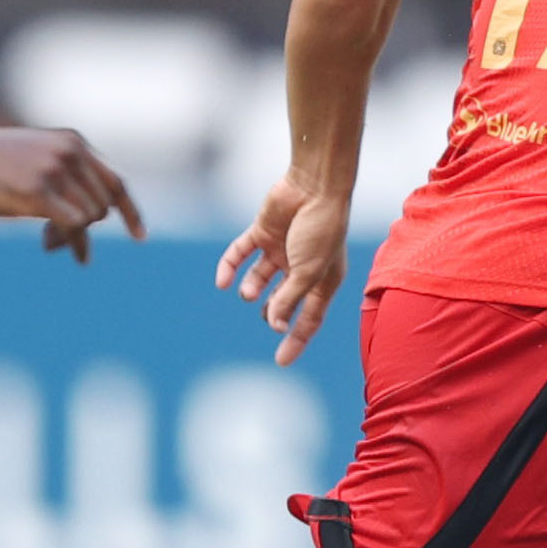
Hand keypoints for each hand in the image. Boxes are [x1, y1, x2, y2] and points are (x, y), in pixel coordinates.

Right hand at [0, 125, 142, 262]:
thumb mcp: (32, 162)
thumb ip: (63, 180)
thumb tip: (86, 225)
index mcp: (72, 141)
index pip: (116, 181)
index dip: (130, 210)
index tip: (139, 236)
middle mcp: (71, 152)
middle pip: (103, 206)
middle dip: (85, 228)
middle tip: (51, 242)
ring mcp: (57, 170)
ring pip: (91, 218)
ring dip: (73, 237)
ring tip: (46, 240)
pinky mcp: (41, 192)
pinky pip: (75, 227)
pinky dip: (75, 245)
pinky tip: (67, 253)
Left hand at [215, 171, 352, 365]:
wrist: (314, 186)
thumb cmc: (320, 230)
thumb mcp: (307, 272)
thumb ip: (290, 299)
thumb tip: (276, 325)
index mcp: (324, 280)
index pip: (310, 317)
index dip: (297, 339)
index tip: (281, 361)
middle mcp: (302, 267)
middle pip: (284, 300)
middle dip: (273, 313)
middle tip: (267, 318)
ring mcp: (281, 249)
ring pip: (260, 278)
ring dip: (252, 289)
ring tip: (250, 293)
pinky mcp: (262, 232)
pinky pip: (241, 254)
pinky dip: (230, 267)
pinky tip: (222, 281)